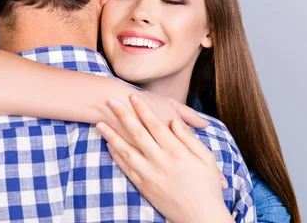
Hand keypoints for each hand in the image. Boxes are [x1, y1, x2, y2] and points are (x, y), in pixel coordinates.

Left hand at [96, 94, 232, 222]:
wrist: (201, 218)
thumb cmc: (207, 187)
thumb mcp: (207, 159)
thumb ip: (189, 139)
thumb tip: (174, 123)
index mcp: (177, 153)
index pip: (156, 125)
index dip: (143, 110)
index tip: (133, 97)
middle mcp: (161, 162)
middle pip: (138, 134)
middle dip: (123, 115)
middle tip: (110, 101)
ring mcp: (150, 175)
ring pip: (126, 151)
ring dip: (111, 136)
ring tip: (99, 123)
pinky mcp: (144, 187)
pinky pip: (126, 168)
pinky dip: (116, 156)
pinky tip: (109, 145)